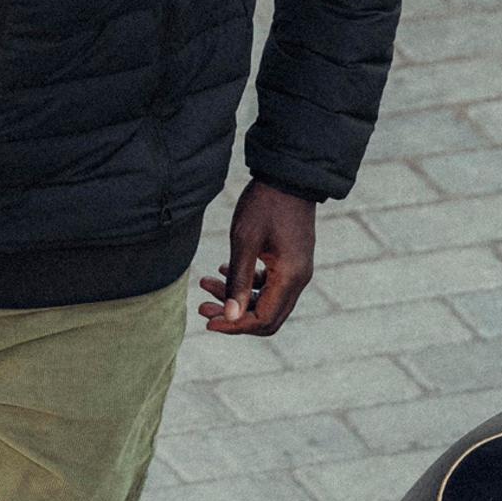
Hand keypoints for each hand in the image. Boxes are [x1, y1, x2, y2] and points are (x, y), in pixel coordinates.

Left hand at [198, 180, 315, 335]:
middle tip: (202, 309)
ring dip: (236, 298)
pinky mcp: (291, 260)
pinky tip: (223, 270)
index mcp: (290, 277)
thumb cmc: (265, 204)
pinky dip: (247, 283)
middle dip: (234, 316)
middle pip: (267, 316)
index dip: (235, 325)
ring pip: (266, 300)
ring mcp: (297, 270)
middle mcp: (298, 279)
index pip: (264, 319)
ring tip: (205, 284)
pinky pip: (269, 283)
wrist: (287, 175)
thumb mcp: (245, 242)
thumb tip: (230, 317)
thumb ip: (238, 282)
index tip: (208, 321)